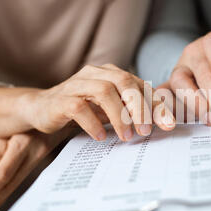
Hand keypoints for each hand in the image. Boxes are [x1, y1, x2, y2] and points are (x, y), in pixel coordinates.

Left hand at [0, 129, 72, 210]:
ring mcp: (44, 155)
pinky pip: (25, 176)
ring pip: (19, 181)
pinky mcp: (47, 158)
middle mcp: (35, 151)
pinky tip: (1, 194)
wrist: (60, 113)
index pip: (3, 173)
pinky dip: (10, 187)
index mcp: (23, 143)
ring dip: (0, 195)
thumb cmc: (28, 122)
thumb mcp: (6, 137)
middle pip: (12, 181)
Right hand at [22, 64, 174, 141]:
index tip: (169, 124)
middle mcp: (95, 73)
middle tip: (147, 131)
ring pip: (104, 92)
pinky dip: (93, 123)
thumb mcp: (111, 107)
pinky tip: (101, 136)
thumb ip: (133, 109)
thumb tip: (164, 121)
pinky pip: (79, 108)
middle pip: (124, 82)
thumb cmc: (83, 108)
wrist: (41, 109)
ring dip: (119, 116)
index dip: (156, 103)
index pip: (140, 84)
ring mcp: (76, 84)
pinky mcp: (60, 100)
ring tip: (127, 137)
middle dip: (140, 108)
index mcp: (111, 73)